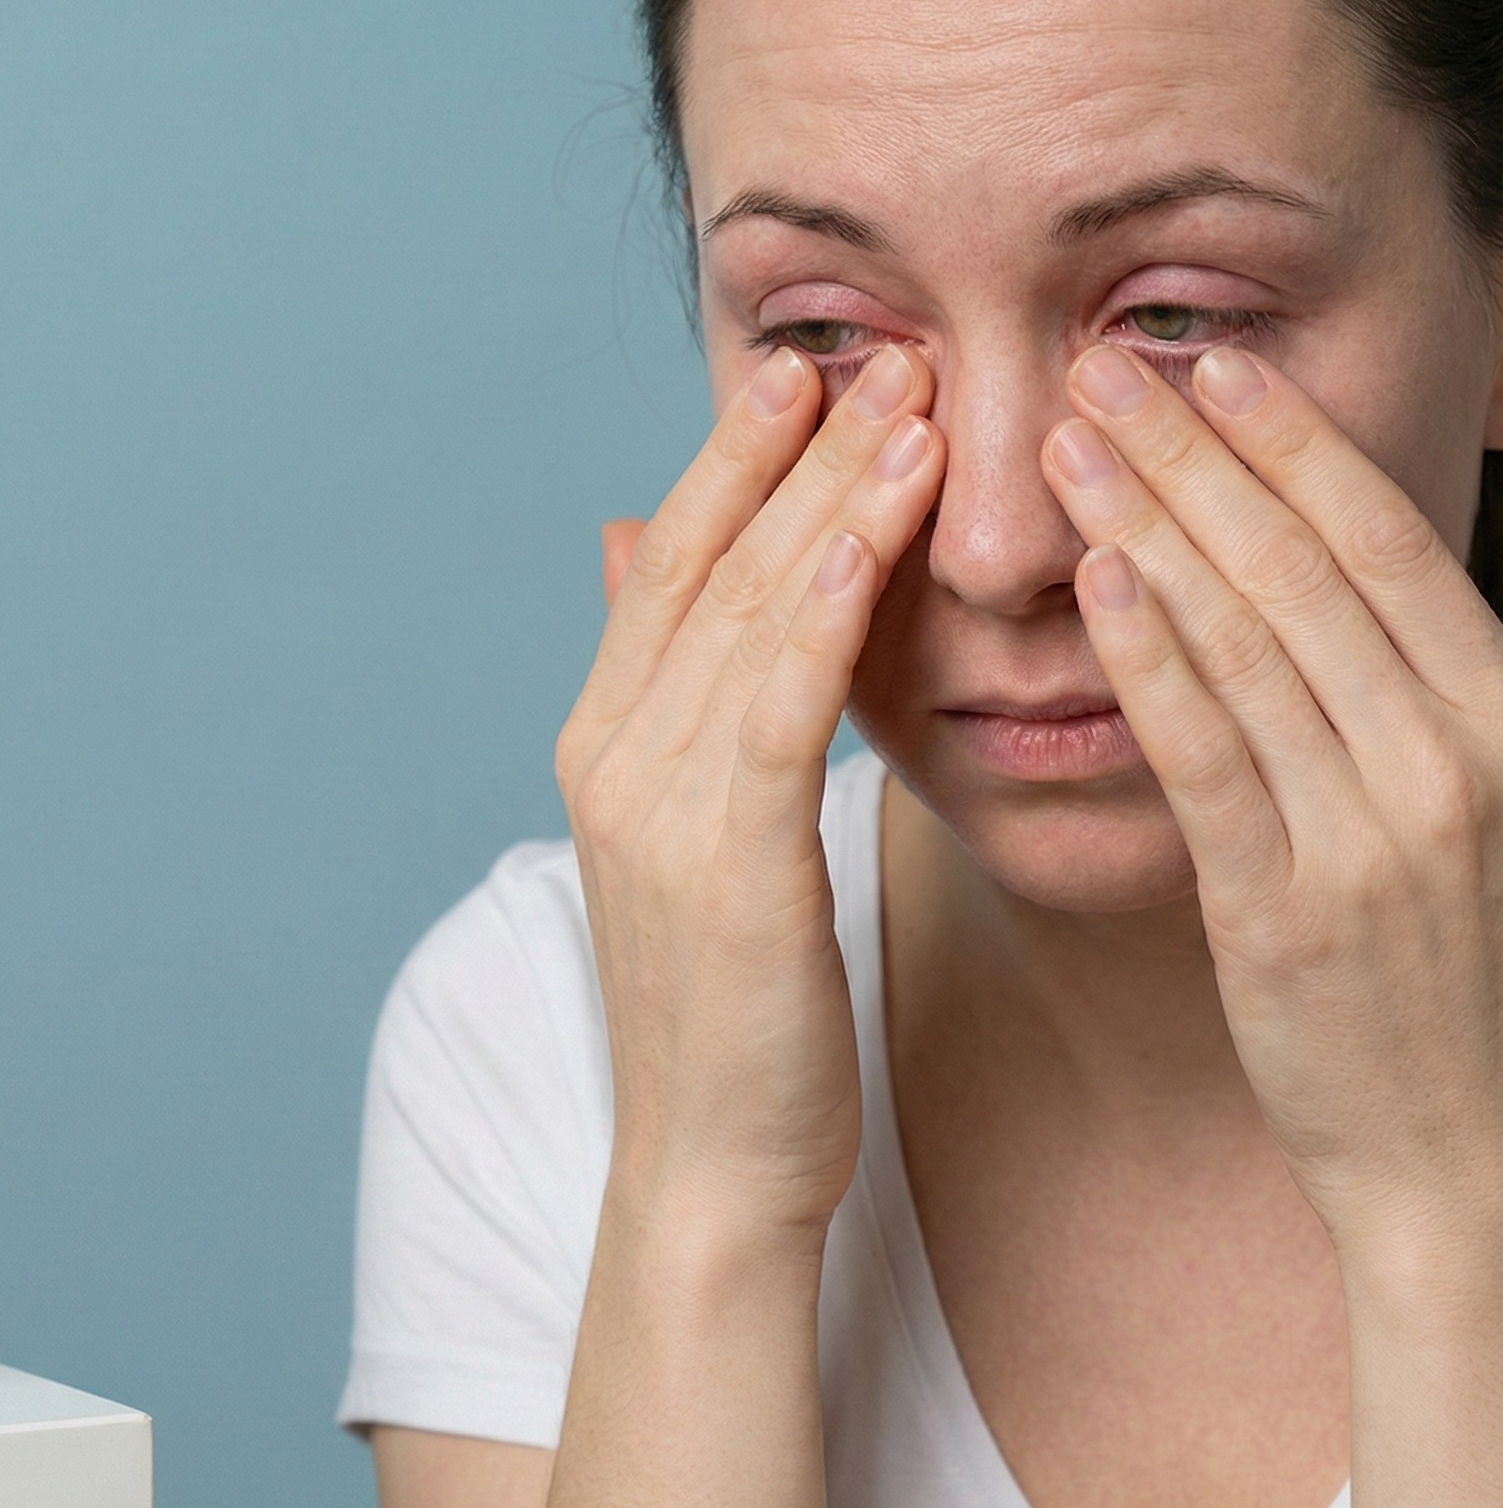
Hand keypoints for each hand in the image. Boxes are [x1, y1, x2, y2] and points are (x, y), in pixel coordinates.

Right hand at [556, 342, 943, 1242]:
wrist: (709, 1162)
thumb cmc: (730, 1004)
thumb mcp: (694, 837)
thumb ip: (673, 695)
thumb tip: (634, 556)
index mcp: (606, 741)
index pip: (674, 566)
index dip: (736, 461)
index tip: (805, 367)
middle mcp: (613, 756)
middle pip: (708, 568)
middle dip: (789, 452)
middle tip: (871, 344)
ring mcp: (655, 808)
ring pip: (745, 620)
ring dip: (824, 503)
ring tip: (902, 401)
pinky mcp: (724, 866)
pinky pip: (775, 714)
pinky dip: (815, 617)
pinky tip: (863, 538)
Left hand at [1043, 341, 1502, 1254]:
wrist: (1463, 1152)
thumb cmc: (1446, 971)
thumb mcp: (1457, 805)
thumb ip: (1393, 689)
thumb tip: (1311, 570)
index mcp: (1499, 711)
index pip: (1384, 543)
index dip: (1294, 443)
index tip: (1210, 363)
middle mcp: (1454, 751)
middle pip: (1307, 565)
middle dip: (1200, 453)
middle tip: (1104, 364)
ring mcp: (1376, 829)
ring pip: (1253, 638)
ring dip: (1155, 521)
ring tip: (1074, 437)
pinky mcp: (1290, 907)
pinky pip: (1213, 755)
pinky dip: (1155, 657)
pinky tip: (1096, 580)